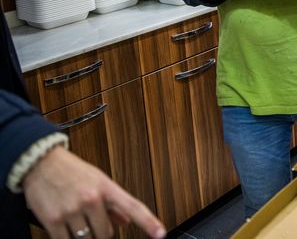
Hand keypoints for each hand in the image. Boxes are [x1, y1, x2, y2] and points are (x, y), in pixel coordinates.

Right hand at [23, 147, 165, 238]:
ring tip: (77, 221)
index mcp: (106, 187)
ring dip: (84, 236)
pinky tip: (66, 229)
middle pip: (106, 233)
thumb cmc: (71, 170)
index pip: (133, 207)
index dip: (149, 222)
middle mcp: (91, 198)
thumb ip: (113, 203)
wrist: (40, 162)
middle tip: (92, 222)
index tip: (160, 234)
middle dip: (101, 232)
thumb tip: (126, 220)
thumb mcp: (97, 180)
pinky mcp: (53, 221)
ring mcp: (72, 210)